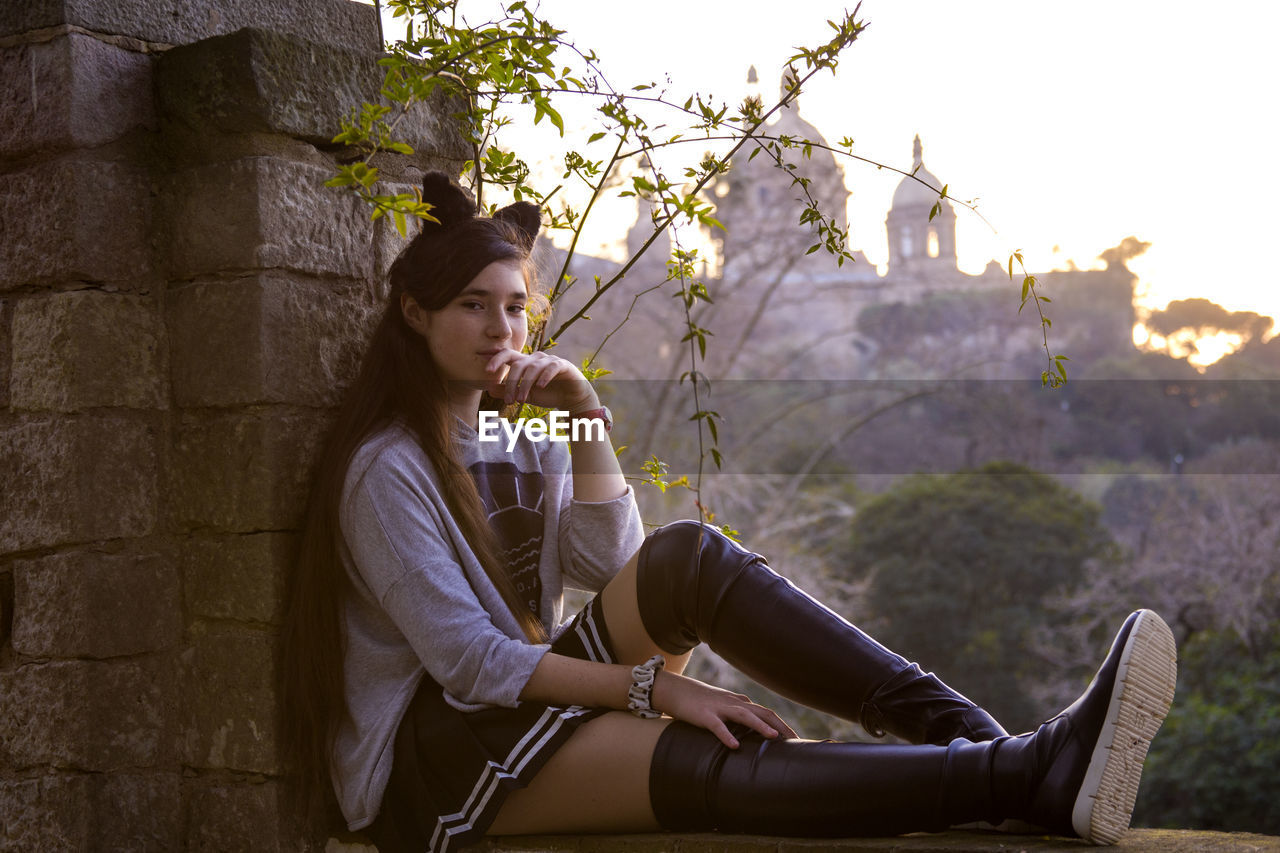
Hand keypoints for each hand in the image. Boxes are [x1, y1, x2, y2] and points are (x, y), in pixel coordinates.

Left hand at [484, 349, 596, 411]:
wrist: (572, 398)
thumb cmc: (547, 394)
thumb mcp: (525, 394)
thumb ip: (508, 391)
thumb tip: (489, 389)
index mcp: (525, 363)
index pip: (507, 355)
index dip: (496, 360)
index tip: (487, 371)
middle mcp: (536, 358)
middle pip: (518, 364)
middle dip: (511, 383)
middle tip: (508, 401)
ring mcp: (549, 360)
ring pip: (532, 368)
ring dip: (525, 385)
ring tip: (521, 400)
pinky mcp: (562, 365)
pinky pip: (551, 367)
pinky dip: (544, 376)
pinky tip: (540, 387)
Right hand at [652, 670, 796, 748]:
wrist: (676, 691)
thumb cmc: (701, 700)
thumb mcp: (724, 704)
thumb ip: (740, 711)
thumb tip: (757, 720)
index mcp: (740, 703)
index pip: (767, 712)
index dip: (782, 724)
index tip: (796, 739)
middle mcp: (734, 703)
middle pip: (763, 712)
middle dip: (780, 726)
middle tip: (795, 740)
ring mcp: (720, 708)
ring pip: (744, 716)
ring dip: (760, 726)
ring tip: (774, 738)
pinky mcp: (705, 716)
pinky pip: (717, 727)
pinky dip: (727, 736)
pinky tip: (734, 746)